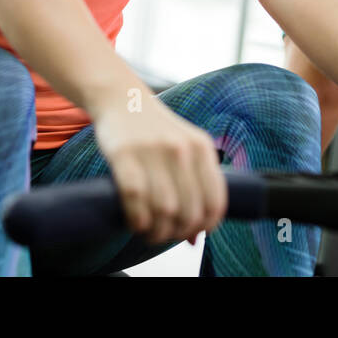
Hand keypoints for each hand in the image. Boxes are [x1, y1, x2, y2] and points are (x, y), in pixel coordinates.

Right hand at [91, 96, 227, 246]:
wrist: (121, 98)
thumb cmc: (154, 131)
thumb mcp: (185, 149)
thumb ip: (195, 187)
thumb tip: (194, 239)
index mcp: (202, 147)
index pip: (215, 202)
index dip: (204, 226)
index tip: (190, 234)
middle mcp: (182, 149)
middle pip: (189, 211)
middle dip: (176, 233)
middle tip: (164, 235)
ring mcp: (153, 150)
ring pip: (164, 209)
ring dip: (156, 232)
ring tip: (149, 232)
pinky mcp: (124, 153)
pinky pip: (136, 197)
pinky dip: (137, 219)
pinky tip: (135, 223)